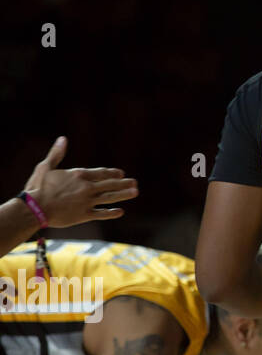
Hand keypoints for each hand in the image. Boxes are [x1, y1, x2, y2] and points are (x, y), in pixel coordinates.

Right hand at [23, 137, 137, 227]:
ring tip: (135, 192)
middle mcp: (86, 187)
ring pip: (109, 197)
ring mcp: (86, 201)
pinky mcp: (83, 215)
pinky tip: (120, 211)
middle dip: (123, 183)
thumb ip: (56, 154)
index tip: (121, 174)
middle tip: (134, 182)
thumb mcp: (45, 167)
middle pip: (109, 184)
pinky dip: (111, 213)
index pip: (101, 173)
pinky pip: (101, 213)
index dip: (112, 173)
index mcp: (78, 175)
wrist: (33, 209)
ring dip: (123, 194)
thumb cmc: (36, 188)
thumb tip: (63, 139)